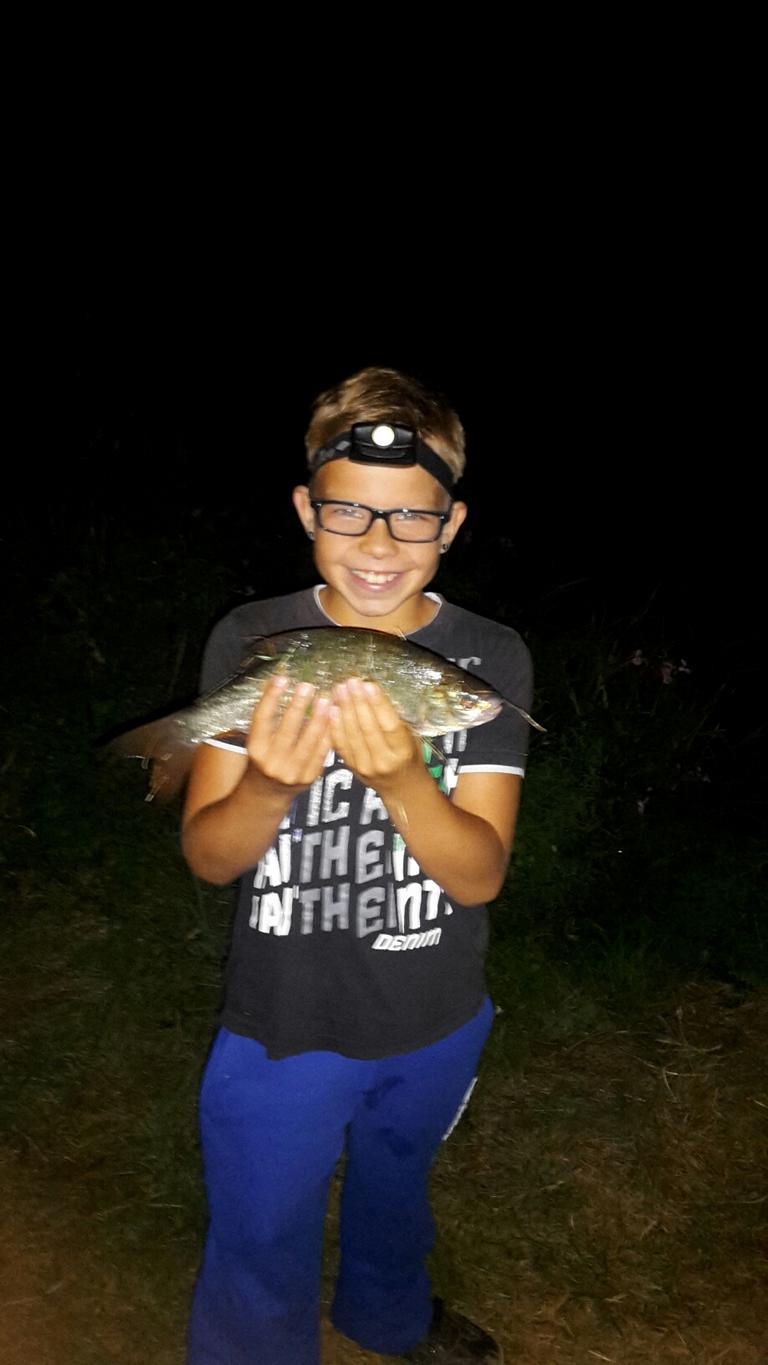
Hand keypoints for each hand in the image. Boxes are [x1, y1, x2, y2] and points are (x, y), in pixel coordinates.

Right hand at [245, 676, 331, 793]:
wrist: (268, 792)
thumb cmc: (264, 757)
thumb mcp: (258, 738)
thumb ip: (268, 714)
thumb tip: (278, 680)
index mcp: (256, 749)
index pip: (262, 719)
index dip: (271, 697)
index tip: (282, 678)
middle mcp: (271, 762)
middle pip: (286, 730)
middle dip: (298, 706)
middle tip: (308, 686)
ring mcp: (291, 772)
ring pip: (307, 742)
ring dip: (319, 719)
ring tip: (326, 699)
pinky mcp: (309, 778)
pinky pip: (321, 753)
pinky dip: (328, 735)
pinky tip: (334, 719)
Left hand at [329, 678, 421, 791]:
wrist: (402, 788)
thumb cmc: (409, 756)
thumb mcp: (411, 738)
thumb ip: (394, 720)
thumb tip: (372, 692)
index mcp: (403, 751)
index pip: (389, 725)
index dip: (378, 704)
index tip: (368, 685)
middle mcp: (384, 761)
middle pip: (367, 728)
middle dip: (357, 702)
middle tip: (350, 682)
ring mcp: (365, 766)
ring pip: (352, 735)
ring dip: (344, 710)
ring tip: (339, 690)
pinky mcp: (352, 768)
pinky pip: (341, 744)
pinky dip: (335, 726)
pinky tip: (332, 709)